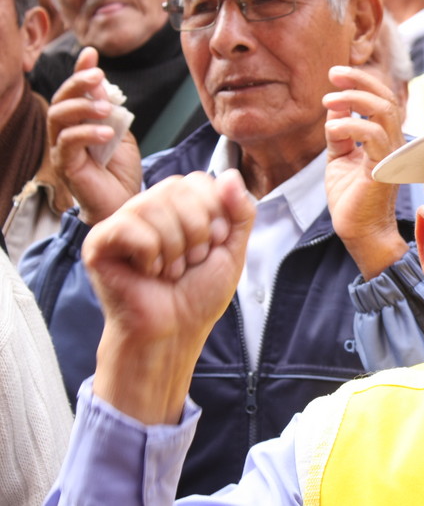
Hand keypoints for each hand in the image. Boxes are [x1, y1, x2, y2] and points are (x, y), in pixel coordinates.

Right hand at [48, 47, 141, 225]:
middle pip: (61, 100)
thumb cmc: (120, 173)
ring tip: (106, 108)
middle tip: (99, 76)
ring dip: (82, 107)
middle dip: (78, 83)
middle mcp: (65, 132)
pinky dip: (86, 133)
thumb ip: (112, 112)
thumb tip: (104, 85)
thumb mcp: (121, 135)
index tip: (92, 54)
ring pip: (59, 117)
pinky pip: (68, 143)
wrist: (123, 205)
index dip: (80, 71)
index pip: (73, 92)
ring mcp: (61, 149)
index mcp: (78, 122)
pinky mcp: (65, 166)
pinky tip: (106, 133)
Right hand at [83, 170, 254, 423]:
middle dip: (197, 233)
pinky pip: (132, 228)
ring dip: (174, 251)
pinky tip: (147, 274)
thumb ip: (240, 211)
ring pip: (156, 207)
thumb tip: (230, 175)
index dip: (214, 215)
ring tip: (169, 272)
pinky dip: (150, 257)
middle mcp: (148, 207)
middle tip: (189, 263)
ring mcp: (122, 222)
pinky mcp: (100, 242)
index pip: (199, 181)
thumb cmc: (198, 296)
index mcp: (178, 206)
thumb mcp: (232, 250)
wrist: (174, 332)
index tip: (213, 246)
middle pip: (179, 189)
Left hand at [323, 65, 408, 279]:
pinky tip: (331, 130)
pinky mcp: (383, 168)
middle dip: (359, 81)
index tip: (335, 75)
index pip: (381, 99)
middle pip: (386, 98)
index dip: (360, 82)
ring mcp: (391, 155)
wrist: (359, 233)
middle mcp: (393, 143)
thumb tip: (334, 105)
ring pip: (383, 110)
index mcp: (384, 138)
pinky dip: (350, 126)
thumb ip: (340, 132)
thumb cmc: (351, 200)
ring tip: (329, 100)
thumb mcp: (339, 158)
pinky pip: (373, 135)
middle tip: (334, 75)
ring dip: (354, 99)